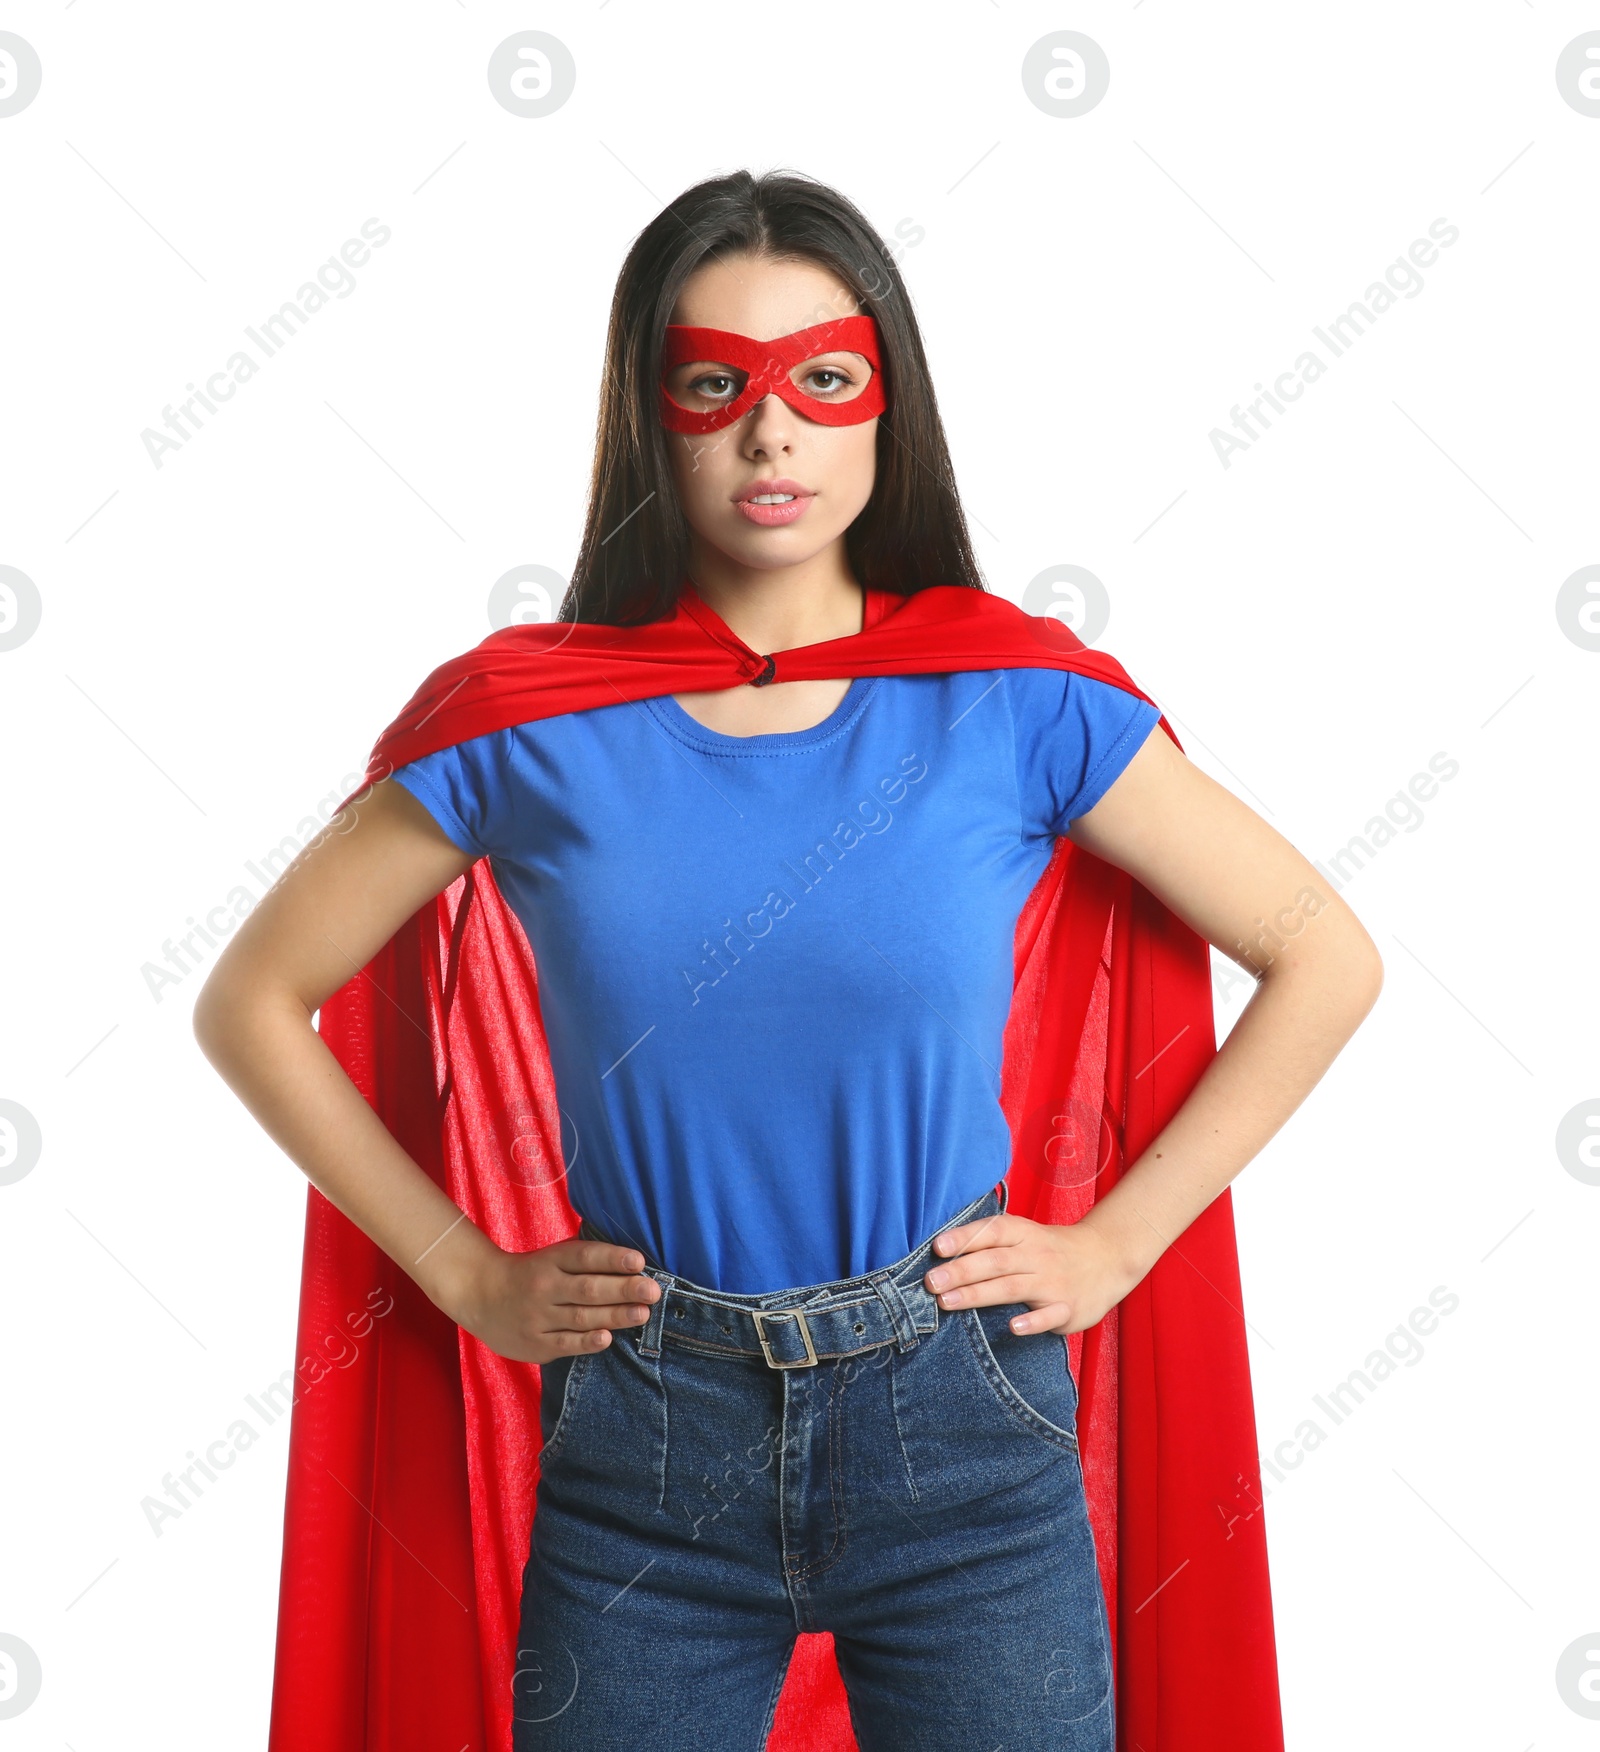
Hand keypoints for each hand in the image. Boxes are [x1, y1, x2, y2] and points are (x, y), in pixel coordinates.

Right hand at [450, 1238, 662, 1365]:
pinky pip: (565, 1343)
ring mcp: (538, 1316)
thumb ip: (586, 1260)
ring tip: (642, 1314)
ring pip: (582, 1317)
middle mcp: (545, 1286)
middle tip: (653, 1291)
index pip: (585, 1256)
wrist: (480, 1294)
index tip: (638, 1261)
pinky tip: (607, 1338)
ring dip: (615, 1316)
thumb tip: (633, 1265)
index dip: (612, 1258)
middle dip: (624, 1289)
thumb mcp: (552, 1257)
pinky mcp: (535, 1343)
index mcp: (551, 1260)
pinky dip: (587, 1342)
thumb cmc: (531, 1273)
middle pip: (589, 1288)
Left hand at [922, 1210, 1139, 1335]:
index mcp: (1023, 1234)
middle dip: (960, 1271)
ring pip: (1012, 1287)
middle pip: (995, 1261)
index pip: (991, 1232)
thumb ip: (991, 1243)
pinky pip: (1048, 1315)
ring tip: (948, 1302)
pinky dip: (1032, 1322)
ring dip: (978, 1294)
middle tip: (931, 1282)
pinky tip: (1012, 1327)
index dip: (964, 1238)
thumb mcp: (1026, 1236)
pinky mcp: (1067, 1308)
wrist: (1107, 1258)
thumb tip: (942, 1255)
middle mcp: (1036, 1255)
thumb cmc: (1051, 1249)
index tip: (937, 1248)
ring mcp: (1052, 1282)